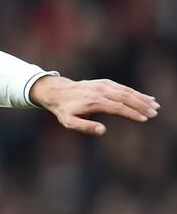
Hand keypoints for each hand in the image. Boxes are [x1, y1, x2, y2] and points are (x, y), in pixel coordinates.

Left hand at [29, 75, 159, 135]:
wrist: (58, 92)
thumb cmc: (65, 110)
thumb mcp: (69, 122)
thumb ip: (85, 127)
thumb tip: (103, 131)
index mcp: (93, 102)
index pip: (117, 108)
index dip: (131, 113)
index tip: (144, 119)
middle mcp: (100, 91)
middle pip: (125, 98)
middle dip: (141, 105)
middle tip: (154, 113)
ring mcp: (103, 85)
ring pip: (126, 91)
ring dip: (142, 98)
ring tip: (155, 106)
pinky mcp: (105, 82)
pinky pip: (123, 87)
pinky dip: (135, 92)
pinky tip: (146, 98)